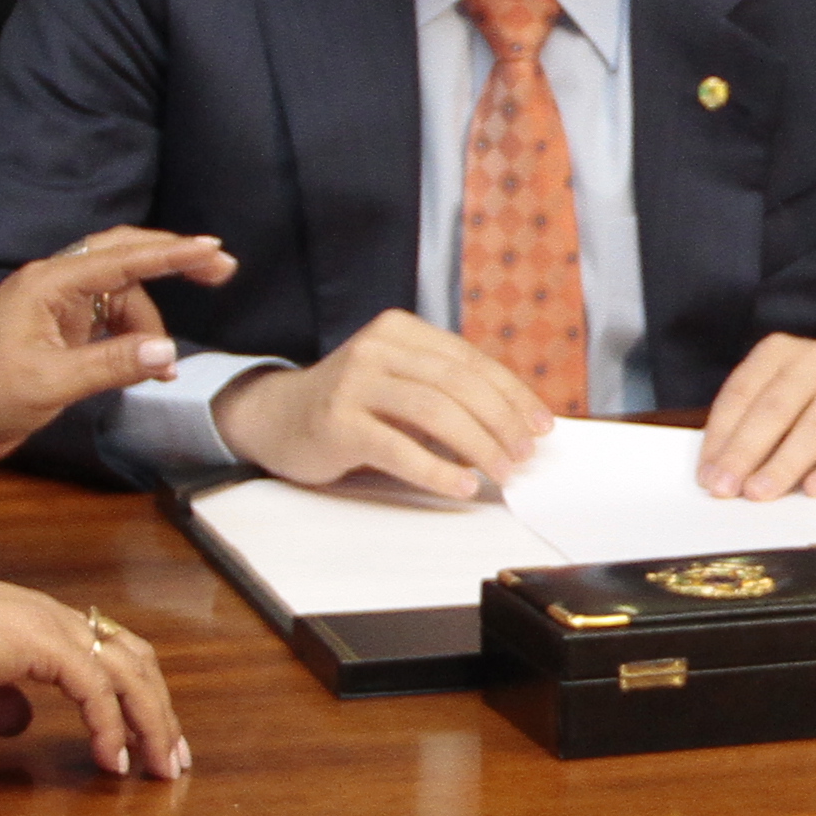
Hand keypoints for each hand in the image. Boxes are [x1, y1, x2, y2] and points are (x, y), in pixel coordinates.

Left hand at [0, 228, 233, 464]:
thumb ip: (111, 364)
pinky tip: (147, 366)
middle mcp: (53, 286)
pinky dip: (133, 340)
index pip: (121, 258)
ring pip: (122, 296)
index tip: (213, 249)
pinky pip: (110, 321)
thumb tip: (167, 351)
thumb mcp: (49, 384)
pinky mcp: (58, 332)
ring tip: (163, 367)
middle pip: (124, 256)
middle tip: (221, 272)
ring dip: (149, 325)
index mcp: (47, 284)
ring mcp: (56, 308)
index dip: (171, 253)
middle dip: (172, 262)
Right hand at [0, 559, 190, 779]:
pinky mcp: (45, 646)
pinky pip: (97, 692)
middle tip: (172, 761)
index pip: (113, 653)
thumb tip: (20, 723)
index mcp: (43, 621)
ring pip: (130, 676)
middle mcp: (59, 620)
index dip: (137, 695)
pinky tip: (113, 762)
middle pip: (138, 663)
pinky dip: (111, 728)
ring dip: (151, 725)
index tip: (148, 740)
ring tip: (158, 768)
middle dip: (161, 713)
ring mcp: (56, 629)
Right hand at [218, 309, 554, 497]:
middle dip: (501, 421)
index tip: (541, 425)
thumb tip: (516, 424)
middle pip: (458, 383)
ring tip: (502, 472)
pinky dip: (437, 469)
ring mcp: (353, 382)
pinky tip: (462, 486)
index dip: (512, 393)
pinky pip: (399, 448)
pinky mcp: (337, 422)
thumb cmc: (352, 404)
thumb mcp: (399, 380)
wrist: (275, 417)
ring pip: (434, 411)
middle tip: (524, 454)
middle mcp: (377, 348)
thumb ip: (445, 390)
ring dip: (478, 445)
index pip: (470, 360)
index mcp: (400, 330)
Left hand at [696, 331, 815, 498]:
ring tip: (759, 493)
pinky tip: (815, 489)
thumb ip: (750, 421)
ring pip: (813, 430)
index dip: (721, 437)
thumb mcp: (782, 391)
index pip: (741, 393)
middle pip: (774, 411)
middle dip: (744, 453)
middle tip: (726, 488)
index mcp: (779, 352)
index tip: (708, 473)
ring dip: (782, 465)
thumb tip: (719, 470)